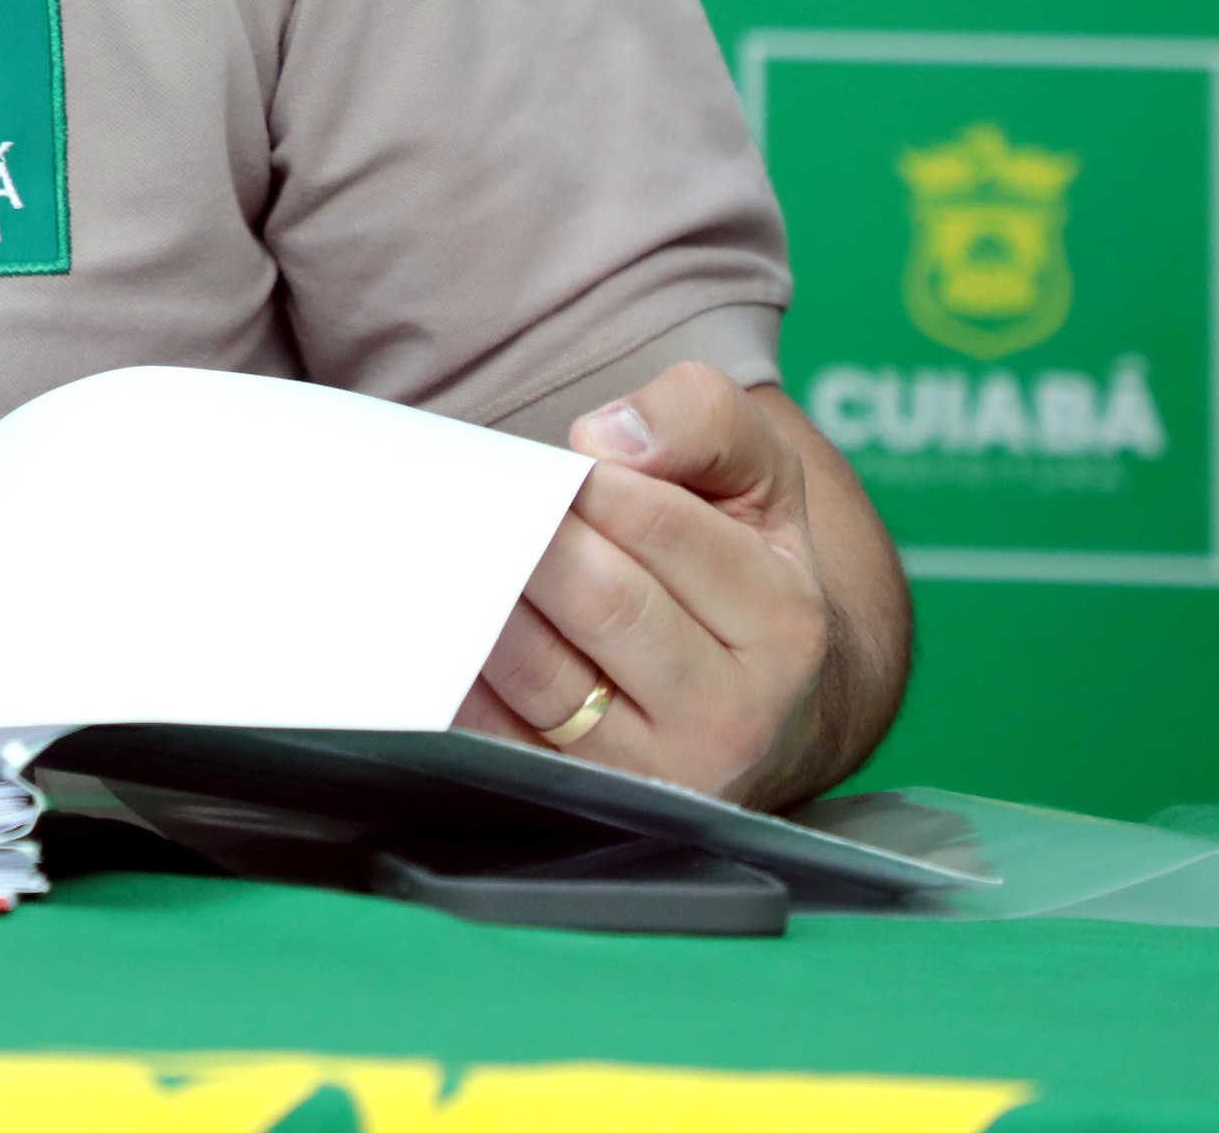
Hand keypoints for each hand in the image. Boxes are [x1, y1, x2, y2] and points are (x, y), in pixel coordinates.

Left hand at [458, 362, 889, 806]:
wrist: (760, 708)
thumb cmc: (742, 568)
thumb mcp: (759, 475)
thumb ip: (702, 419)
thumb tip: (606, 440)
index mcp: (783, 622)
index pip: (660, 524)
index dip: (586, 479)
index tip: (544, 460)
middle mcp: (730, 712)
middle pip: (598, 599)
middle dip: (527, 533)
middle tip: (471, 492)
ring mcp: (652, 770)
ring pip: (536, 669)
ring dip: (480, 597)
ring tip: (442, 542)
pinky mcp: (579, 799)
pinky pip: (489, 731)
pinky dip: (453, 670)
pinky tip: (435, 617)